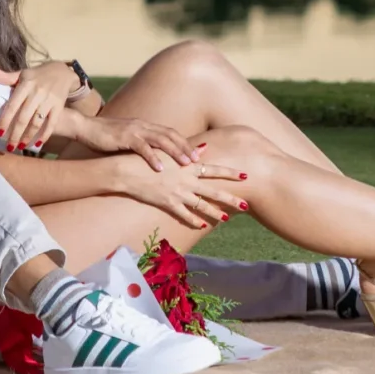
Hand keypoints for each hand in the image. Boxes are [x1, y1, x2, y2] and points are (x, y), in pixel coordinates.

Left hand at [0, 60, 82, 153]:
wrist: (62, 71)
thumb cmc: (37, 75)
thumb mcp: (22, 74)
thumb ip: (6, 77)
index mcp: (25, 85)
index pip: (12, 106)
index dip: (5, 120)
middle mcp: (37, 93)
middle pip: (24, 118)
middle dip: (15, 134)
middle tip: (9, 146)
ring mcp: (49, 100)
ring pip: (36, 123)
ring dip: (28, 137)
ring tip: (20, 146)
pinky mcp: (59, 106)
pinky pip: (51, 123)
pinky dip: (44, 135)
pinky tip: (37, 144)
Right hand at [61, 112, 198, 172]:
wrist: (86, 128)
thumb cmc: (107, 137)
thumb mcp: (128, 138)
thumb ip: (142, 143)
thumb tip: (155, 153)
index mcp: (145, 126)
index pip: (170, 133)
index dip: (184, 143)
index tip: (197, 155)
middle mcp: (143, 126)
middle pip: (170, 135)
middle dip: (185, 147)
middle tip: (197, 160)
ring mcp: (135, 130)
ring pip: (160, 140)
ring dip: (174, 151)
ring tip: (185, 164)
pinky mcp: (124, 137)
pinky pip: (141, 148)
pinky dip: (152, 157)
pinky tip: (159, 168)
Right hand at [115, 155, 251, 230]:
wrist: (128, 171)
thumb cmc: (149, 158)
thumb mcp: (169, 153)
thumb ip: (188, 152)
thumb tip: (204, 148)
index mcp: (188, 167)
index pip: (215, 170)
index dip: (231, 173)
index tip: (246, 175)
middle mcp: (186, 181)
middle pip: (214, 191)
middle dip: (231, 198)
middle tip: (247, 204)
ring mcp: (178, 193)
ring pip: (202, 205)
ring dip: (216, 212)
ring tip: (228, 218)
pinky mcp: (168, 204)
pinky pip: (185, 215)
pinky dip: (194, 220)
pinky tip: (203, 225)